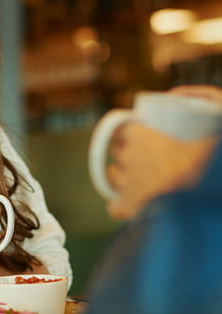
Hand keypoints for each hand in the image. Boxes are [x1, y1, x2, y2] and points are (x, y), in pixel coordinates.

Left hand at [106, 84, 221, 218]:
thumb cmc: (211, 154)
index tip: (144, 135)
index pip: (124, 129)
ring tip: (139, 178)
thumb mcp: (218, 111)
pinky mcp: (131, 207)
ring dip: (122, 175)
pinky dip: (119, 205)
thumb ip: (206, 97)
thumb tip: (173, 95)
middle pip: (119, 151)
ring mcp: (126, 182)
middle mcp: (127, 156)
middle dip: (129, 152)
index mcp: (138, 134)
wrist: (206, 185)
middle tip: (150, 157)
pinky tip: (125, 204)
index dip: (133, 132)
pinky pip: (115, 207)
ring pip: (114, 176)